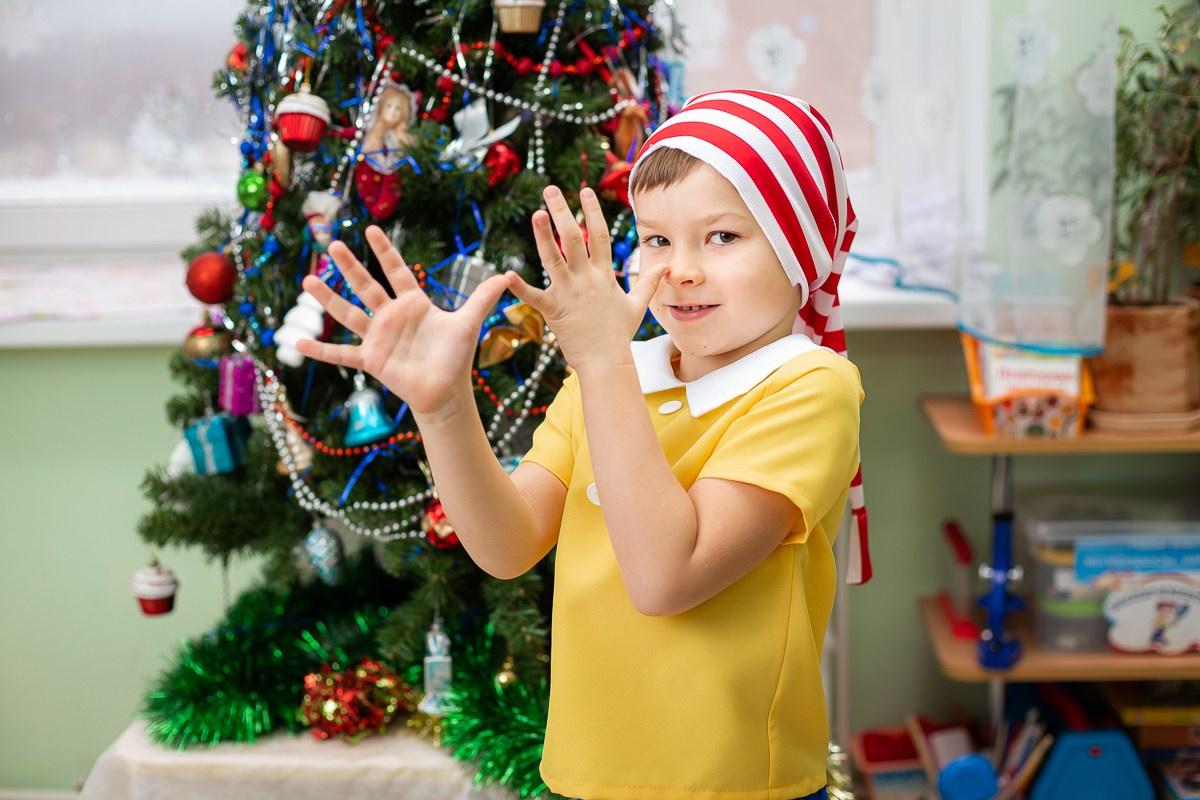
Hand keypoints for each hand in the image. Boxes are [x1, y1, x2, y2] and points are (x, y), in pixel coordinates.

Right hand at [295, 225, 509, 417]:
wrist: (446, 391)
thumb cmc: (457, 357)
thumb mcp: (470, 323)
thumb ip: (483, 298)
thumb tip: (507, 276)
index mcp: (413, 304)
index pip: (396, 271)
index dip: (385, 251)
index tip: (371, 229)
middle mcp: (391, 317)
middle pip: (366, 286)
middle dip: (350, 266)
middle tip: (332, 243)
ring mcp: (378, 337)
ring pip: (349, 314)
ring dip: (328, 299)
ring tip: (307, 280)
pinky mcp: (371, 360)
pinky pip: (341, 355)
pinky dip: (321, 351)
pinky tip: (298, 343)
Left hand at [506, 185, 664, 371]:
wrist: (606, 361)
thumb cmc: (618, 334)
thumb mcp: (637, 306)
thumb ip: (649, 283)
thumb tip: (666, 267)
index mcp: (603, 275)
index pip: (599, 235)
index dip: (592, 211)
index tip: (585, 191)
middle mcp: (586, 279)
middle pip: (575, 238)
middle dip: (562, 211)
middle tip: (550, 189)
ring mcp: (569, 293)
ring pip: (554, 259)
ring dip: (544, 235)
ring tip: (536, 212)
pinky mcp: (554, 310)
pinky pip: (534, 297)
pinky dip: (519, 287)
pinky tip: (506, 274)